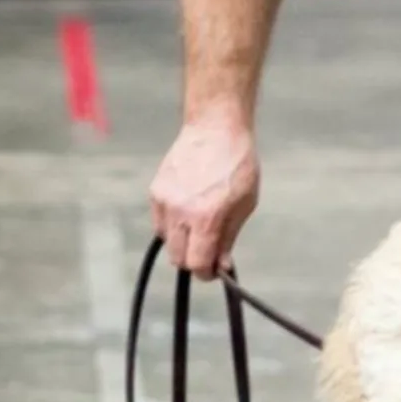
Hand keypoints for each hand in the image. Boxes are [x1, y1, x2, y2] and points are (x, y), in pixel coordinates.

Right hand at [148, 117, 259, 278]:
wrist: (215, 128)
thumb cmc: (237, 164)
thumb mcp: (245, 204)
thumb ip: (229, 238)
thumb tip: (221, 266)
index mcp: (206, 217)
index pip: (197, 264)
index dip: (207, 273)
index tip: (214, 269)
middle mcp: (180, 212)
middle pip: (178, 259)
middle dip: (194, 261)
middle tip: (209, 252)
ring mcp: (164, 201)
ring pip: (167, 243)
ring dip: (182, 243)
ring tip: (199, 227)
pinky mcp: (155, 191)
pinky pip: (160, 224)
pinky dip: (172, 226)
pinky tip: (188, 211)